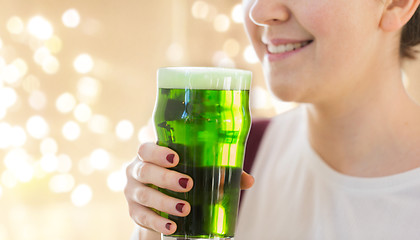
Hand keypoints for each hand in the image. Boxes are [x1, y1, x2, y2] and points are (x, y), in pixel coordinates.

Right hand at [124, 142, 254, 235]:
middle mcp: (136, 171)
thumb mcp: (195, 171)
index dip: (157, 152)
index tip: (176, 158)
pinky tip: (172, 226)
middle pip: (144, 171)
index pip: (146, 149)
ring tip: (185, 209)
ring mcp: (133, 192)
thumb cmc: (181, 177)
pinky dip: (157, 222)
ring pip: (144, 195)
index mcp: (150, 155)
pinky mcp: (134, 211)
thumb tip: (248, 180)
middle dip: (166, 178)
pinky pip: (142, 217)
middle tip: (188, 184)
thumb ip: (219, 172)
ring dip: (165, 203)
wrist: (160, 202)